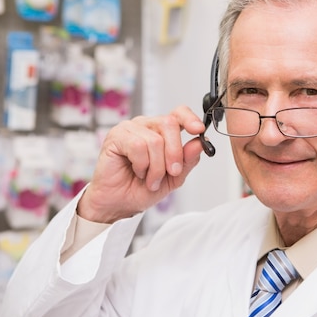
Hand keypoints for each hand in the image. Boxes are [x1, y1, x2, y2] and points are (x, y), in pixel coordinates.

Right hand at [77, 106, 205, 222]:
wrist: (120, 203)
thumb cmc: (142, 188)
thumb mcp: (174, 177)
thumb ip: (188, 159)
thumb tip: (200, 143)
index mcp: (162, 131)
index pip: (179, 113)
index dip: (190, 119)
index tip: (198, 130)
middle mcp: (147, 125)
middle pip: (170, 124)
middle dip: (174, 153)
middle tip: (172, 172)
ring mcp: (130, 129)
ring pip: (155, 140)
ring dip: (156, 167)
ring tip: (150, 178)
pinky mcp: (116, 136)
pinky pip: (138, 145)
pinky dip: (142, 164)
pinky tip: (137, 171)